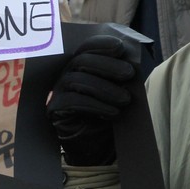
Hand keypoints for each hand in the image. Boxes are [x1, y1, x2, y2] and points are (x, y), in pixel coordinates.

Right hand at [46, 34, 136, 164]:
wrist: (98, 143)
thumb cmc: (110, 111)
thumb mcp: (120, 88)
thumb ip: (123, 71)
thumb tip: (134, 57)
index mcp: (82, 65)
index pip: (86, 47)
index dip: (102, 44)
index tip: (120, 48)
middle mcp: (67, 74)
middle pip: (81, 60)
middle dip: (107, 65)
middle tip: (129, 74)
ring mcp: (58, 91)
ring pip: (77, 80)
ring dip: (105, 88)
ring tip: (125, 100)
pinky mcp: (54, 109)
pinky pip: (72, 101)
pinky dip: (96, 105)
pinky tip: (112, 112)